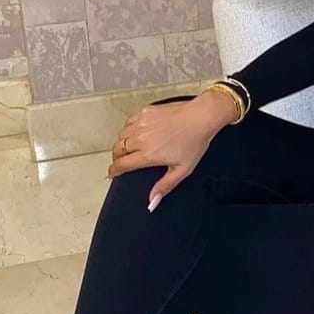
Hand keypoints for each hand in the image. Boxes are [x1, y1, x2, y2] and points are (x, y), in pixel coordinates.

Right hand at [107, 92, 237, 204]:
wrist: (201, 117)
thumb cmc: (194, 141)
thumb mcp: (182, 169)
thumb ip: (165, 186)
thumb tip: (152, 202)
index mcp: (148, 155)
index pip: (120, 165)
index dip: (113, 171)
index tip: (112, 174)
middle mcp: (141, 139)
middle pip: (117, 150)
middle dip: (117, 158)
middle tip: (122, 161)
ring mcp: (141, 124)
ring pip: (120, 135)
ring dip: (122, 143)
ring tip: (130, 147)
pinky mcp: (145, 112)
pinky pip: (128, 122)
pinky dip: (128, 129)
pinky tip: (137, 132)